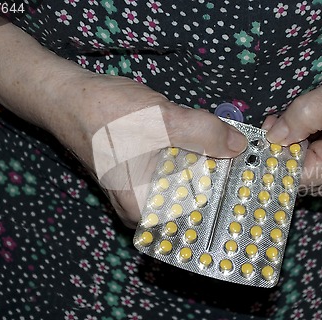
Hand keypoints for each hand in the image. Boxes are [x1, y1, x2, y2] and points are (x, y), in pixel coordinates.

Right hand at [0, 15, 247, 226]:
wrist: (67, 96)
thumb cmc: (107, 114)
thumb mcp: (162, 121)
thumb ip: (204, 134)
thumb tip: (239, 145)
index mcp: (144, 209)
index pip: (196, 221)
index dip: (227, 207)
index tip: (254, 194)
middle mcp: (141, 210)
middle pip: (192, 206)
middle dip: (221, 188)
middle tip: (253, 174)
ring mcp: (140, 192)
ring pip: (184, 188)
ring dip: (208, 172)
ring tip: (238, 161)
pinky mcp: (141, 174)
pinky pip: (174, 175)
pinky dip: (192, 163)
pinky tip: (211, 151)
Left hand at [264, 54, 321, 200]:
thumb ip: (301, 116)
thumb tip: (273, 137)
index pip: (292, 176)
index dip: (271, 156)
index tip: (261, 134)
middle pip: (294, 175)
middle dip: (280, 147)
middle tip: (276, 118)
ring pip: (300, 170)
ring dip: (290, 145)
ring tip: (292, 118)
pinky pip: (311, 165)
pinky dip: (301, 147)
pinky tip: (304, 128)